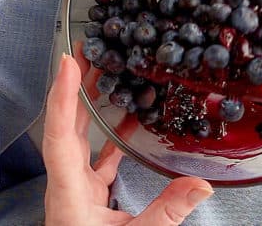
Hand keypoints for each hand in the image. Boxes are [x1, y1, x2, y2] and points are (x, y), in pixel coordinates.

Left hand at [42, 45, 212, 225]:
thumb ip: (167, 212)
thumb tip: (201, 184)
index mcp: (69, 192)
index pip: (59, 134)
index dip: (63, 96)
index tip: (67, 63)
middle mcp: (66, 185)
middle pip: (65, 126)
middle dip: (74, 87)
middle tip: (85, 52)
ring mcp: (75, 190)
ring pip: (78, 139)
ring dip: (88, 108)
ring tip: (102, 76)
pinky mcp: (87, 197)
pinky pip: (95, 158)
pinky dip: (109, 138)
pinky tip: (127, 125)